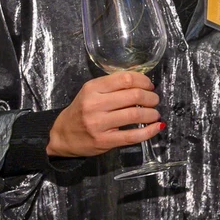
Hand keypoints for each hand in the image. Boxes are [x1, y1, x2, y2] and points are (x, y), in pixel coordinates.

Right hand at [47, 73, 162, 157]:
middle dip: (151, 97)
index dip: (144, 81)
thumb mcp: (92, 93)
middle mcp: (94, 104)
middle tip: (154, 100)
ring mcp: (98, 124)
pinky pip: (132, 136)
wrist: (63, 136)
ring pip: (135, 114)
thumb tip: (144, 83)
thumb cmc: (81, 111)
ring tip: (154, 114)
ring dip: (152, 113)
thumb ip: (113, 86)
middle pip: (134, 95)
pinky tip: (157, 127)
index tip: (149, 86)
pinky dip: (149, 131)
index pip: (125, 79)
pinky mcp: (104, 141)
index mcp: (92, 88)